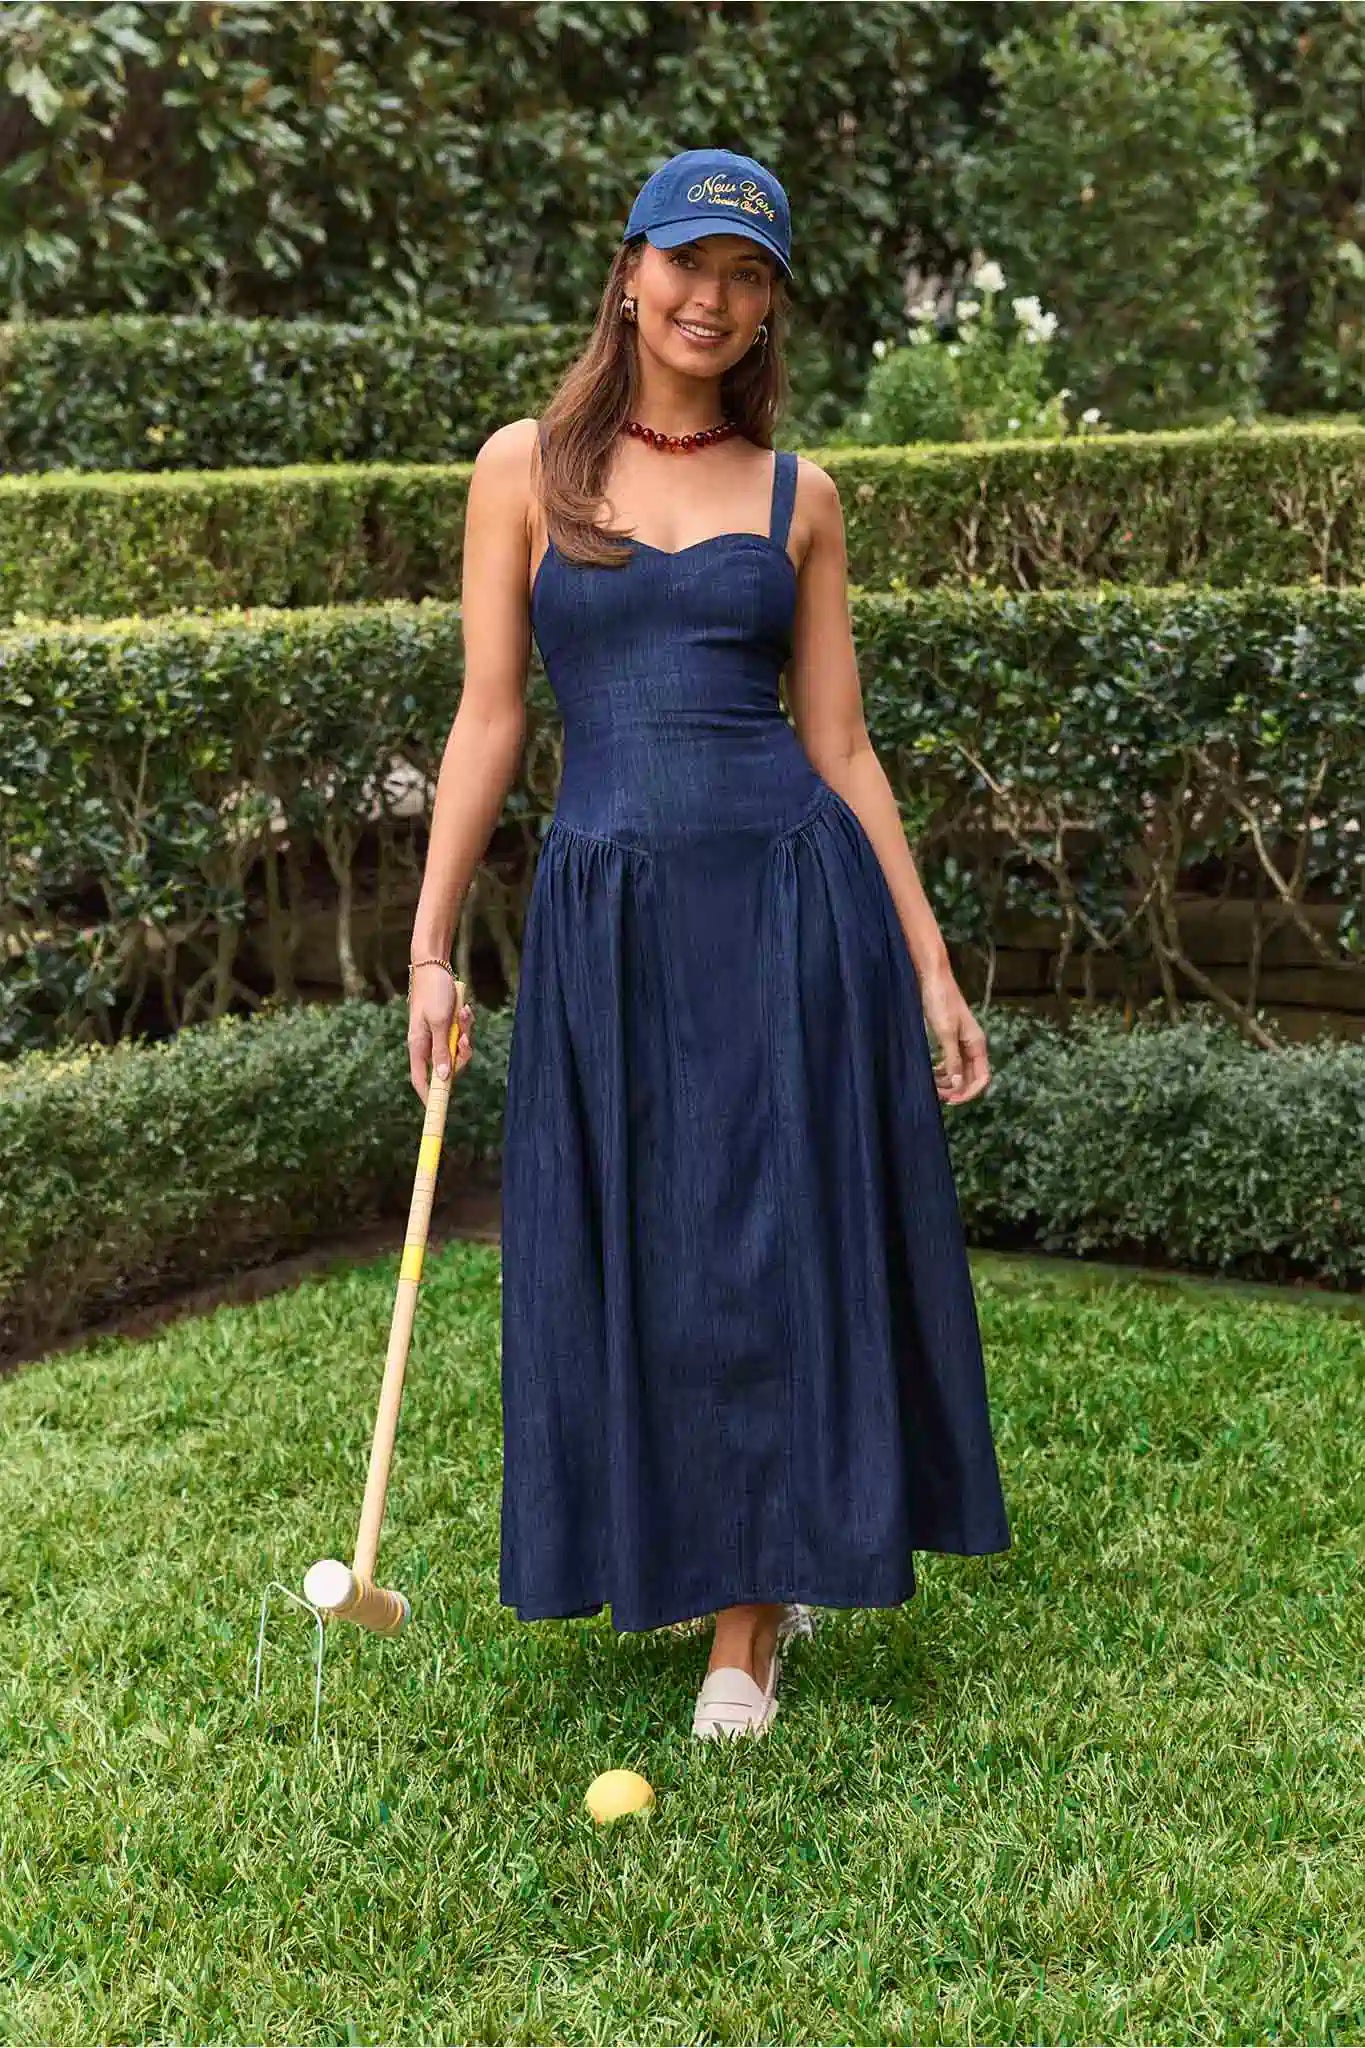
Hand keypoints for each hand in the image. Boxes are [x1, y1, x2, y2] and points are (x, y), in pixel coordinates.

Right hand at [408, 967, 474, 1105]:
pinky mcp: (447, 1025)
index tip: (439, 1111)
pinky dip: (466, 1024)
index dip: (429, 1096)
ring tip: (464, 1014)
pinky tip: (464, 1008)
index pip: (421, 1080)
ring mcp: (437, 1034)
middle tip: (465, 1038)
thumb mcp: (439, 1023)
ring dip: (466, 1034)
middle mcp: (426, 1043)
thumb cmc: (433, 992)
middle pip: (447, 1066)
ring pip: (458, 1050)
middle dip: (461, 1055)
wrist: (435, 965)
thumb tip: (443, 1078)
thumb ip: (441, 1051)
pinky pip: (461, 1034)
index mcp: (418, 1046)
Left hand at [919, 968, 988, 1105]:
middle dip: (956, 1089)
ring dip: (948, 1082)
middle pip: (971, 1077)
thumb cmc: (940, 1001)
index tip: (951, 1101)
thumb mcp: (945, 1033)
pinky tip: (931, 1073)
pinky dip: (943, 1071)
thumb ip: (952, 1060)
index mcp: (977, 1044)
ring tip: (931, 1086)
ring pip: (960, 1071)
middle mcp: (973, 1044)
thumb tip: (958, 1085)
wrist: (932, 977)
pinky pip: (951, 1061)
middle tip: (936, 1095)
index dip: (969, 1093)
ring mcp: (961, 1041)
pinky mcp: (950, 1036)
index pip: (983, 1078)